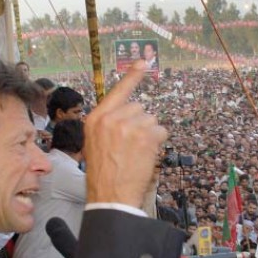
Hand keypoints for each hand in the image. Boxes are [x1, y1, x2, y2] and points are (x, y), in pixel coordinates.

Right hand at [84, 61, 167, 207]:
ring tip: (136, 154)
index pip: (118, 91)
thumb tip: (130, 114)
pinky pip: (161, 131)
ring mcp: (129, 125)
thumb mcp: (95, 143)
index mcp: (96, 118)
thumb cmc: (104, 174)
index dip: (132, 76)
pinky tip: (146, 156)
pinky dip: (158, 143)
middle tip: (131, 147)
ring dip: (150, 136)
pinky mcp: (145, 136)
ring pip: (151, 120)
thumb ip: (110, 125)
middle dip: (140, 125)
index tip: (144, 61)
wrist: (110, 195)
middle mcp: (112, 118)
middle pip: (139, 108)